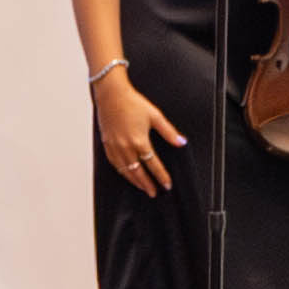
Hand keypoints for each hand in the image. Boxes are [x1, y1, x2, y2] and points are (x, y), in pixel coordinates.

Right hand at [94, 71, 181, 195]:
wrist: (112, 95)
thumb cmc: (132, 103)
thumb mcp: (156, 116)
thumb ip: (169, 132)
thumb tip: (181, 142)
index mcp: (139, 141)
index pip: (153, 164)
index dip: (161, 176)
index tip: (166, 184)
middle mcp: (125, 147)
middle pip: (137, 172)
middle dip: (147, 184)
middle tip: (154, 192)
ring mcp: (114, 147)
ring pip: (124, 170)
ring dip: (134, 181)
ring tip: (142, 187)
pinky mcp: (107, 144)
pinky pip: (114, 163)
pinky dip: (121, 172)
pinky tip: (126, 174)